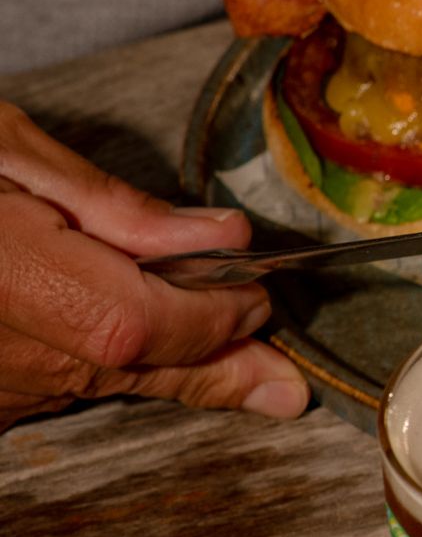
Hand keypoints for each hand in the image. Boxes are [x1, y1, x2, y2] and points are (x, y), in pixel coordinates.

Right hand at [0, 102, 307, 430]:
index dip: (212, 317)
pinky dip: (91, 366)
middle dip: (211, 369)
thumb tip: (215, 240)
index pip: (141, 323)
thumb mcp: (1, 150)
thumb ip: (108, 204)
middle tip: (279, 386)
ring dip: (155, 367)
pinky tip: (138, 351)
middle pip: (125, 368)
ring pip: (86, 383)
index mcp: (6, 276)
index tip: (257, 293)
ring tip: (237, 371)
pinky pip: (43, 387)